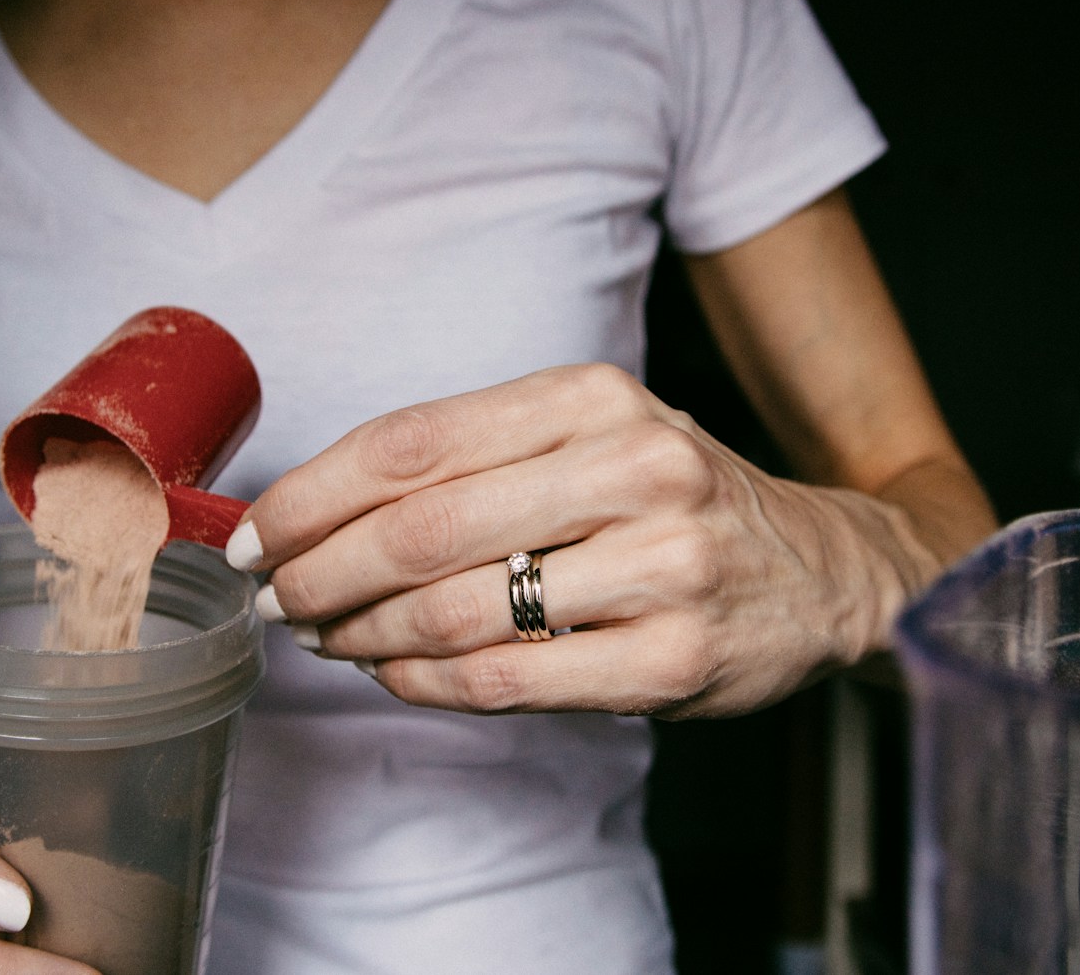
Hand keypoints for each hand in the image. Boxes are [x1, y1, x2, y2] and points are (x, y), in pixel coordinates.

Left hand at [233, 364, 939, 717]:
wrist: (823, 571)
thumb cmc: (672, 500)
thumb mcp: (588, 436)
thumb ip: (471, 459)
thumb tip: (315, 511)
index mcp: (593, 396)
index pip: (412, 442)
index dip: (312, 494)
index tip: (257, 533)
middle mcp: (635, 465)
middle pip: (420, 527)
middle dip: (320, 572)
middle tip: (276, 599)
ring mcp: (663, 564)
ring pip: (458, 610)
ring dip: (364, 635)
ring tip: (326, 639)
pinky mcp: (675, 659)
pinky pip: (510, 679)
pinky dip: (429, 684)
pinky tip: (396, 674)